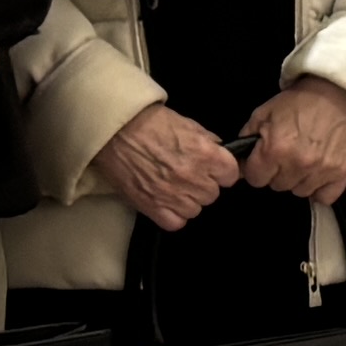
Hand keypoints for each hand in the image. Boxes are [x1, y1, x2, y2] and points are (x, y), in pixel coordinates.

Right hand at [93, 103, 243, 229]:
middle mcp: (193, 178)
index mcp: (206, 154)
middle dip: (204, 184)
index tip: (213, 169)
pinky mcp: (153, 208)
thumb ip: (208, 142)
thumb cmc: (150, 122)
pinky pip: (176, 222)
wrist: (114, 131)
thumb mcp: (188, 124)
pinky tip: (166, 200)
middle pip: (212, 194)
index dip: (222, 171)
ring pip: (195, 209)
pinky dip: (173, 215)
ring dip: (188, 200)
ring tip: (173, 185)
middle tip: (188, 174)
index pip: (231, 175)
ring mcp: (173, 195)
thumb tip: (221, 153)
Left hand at [241, 81, 345, 202]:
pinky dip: (320, 188)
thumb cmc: (301, 100)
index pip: (255, 179)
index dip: (257, 167)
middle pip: (277, 186)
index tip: (265, 158)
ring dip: (299, 179)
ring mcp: (321, 171)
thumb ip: (247, 136)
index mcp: (275, 149)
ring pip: (299, 191)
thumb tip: (239, 160)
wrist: (342, 93)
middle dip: (278, 172)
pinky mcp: (342, 174)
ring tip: (306, 158)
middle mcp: (297, 164)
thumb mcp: (265, 111)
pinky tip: (319, 173)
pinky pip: (324, 197)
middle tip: (288, 153)